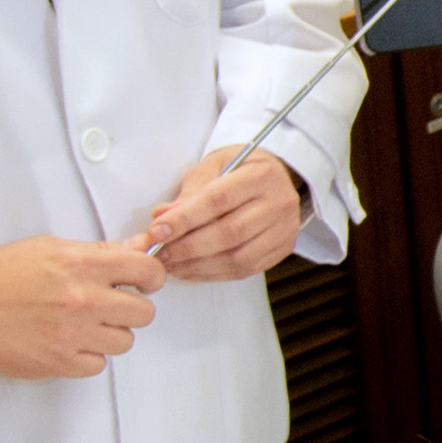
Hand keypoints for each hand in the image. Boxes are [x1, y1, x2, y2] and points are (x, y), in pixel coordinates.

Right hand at [0, 236, 165, 377]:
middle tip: (110, 305)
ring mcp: (74, 334)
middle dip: (130, 308)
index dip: (149, 277)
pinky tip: (68, 342)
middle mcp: (84, 300)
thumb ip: (97, 253)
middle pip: (144, 313)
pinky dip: (87, 356)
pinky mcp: (60, 363)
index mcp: (83, 265)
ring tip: (82, 324)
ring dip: (109, 334)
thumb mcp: (49, 249)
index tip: (141, 281)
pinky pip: (98, 364)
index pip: (148, 271)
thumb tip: (137, 250)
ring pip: (124, 341)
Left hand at [141, 151, 302, 280]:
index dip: (184, 219)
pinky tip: (191, 269)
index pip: (218, 200)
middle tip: (159, 253)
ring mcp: (284, 229)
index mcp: (261, 175)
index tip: (157, 231)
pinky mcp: (282, 249)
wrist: (274, 177)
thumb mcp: (212, 168)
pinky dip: (213, 273)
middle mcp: (279, 202)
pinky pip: (245, 269)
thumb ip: (188, 194)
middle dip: (187, 247)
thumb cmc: (239, 170)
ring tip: (171, 264)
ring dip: (198, 265)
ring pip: (238, 257)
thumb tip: (160, 219)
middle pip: (230, 232)